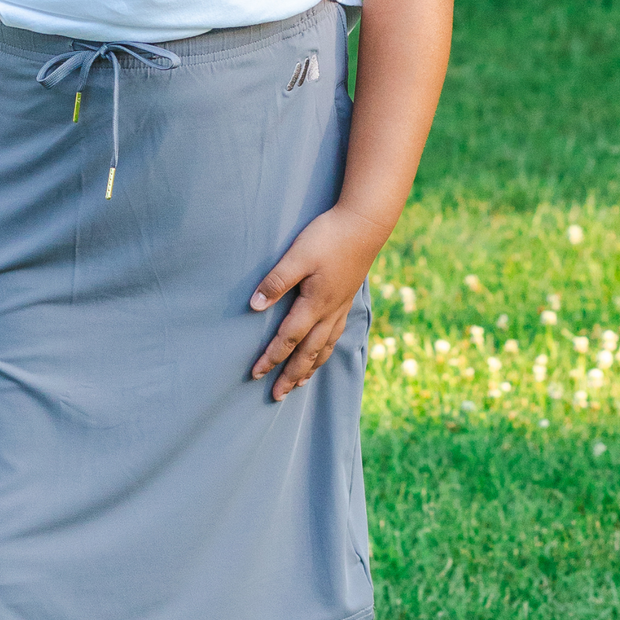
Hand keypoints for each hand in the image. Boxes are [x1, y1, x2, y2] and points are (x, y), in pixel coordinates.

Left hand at [249, 206, 381, 401]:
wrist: (366, 223)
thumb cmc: (329, 236)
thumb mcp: (297, 255)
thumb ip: (276, 281)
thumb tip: (254, 306)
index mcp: (314, 303)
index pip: (288, 338)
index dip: (271, 358)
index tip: (255, 374)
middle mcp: (329, 311)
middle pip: (307, 352)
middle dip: (290, 375)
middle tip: (276, 396)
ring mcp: (340, 307)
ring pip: (324, 347)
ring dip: (310, 368)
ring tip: (299, 384)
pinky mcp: (346, 299)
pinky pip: (335, 335)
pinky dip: (326, 350)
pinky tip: (323, 352)